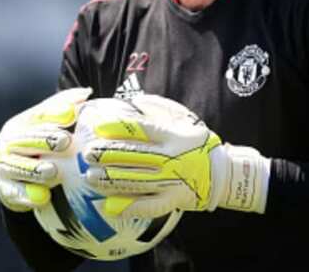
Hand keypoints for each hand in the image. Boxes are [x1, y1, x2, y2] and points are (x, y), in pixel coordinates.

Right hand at [0, 87, 90, 211]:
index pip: (36, 117)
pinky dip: (27, 195)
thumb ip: (63, 107)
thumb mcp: (45, 124)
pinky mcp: (4, 189)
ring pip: (17, 167)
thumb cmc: (35, 144)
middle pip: (24, 140)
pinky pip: (14, 192)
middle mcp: (7, 143)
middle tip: (64, 142)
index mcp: (19, 124)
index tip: (71, 116)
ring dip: (34, 170)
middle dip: (44, 141)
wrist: (10, 175)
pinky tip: (42, 198)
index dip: (54, 115)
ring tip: (53, 171)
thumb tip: (86, 92)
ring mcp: (2, 166)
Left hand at [80, 101, 270, 218]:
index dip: (118, 127)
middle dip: (107, 154)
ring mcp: (171, 181)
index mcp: (173, 135)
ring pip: (135, 181)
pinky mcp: (172, 200)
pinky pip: (148, 206)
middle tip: (88, 153)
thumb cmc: (197, 141)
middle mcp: (171, 158)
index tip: (98, 127)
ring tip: (90, 176)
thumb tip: (133, 101)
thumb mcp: (184, 118)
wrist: (221, 173)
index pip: (141, 129)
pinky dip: (128, 206)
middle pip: (134, 155)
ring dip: (110, 179)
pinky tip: (108, 205)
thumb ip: (159, 108)